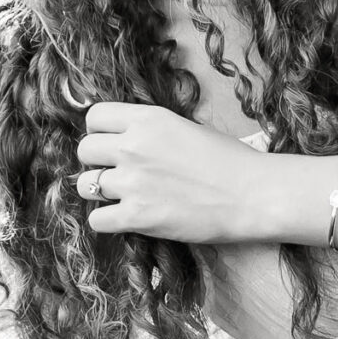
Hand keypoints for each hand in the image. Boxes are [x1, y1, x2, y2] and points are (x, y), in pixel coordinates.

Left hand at [77, 101, 281, 245]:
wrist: (252, 194)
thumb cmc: (230, 161)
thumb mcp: (186, 127)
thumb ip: (151, 130)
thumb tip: (125, 138)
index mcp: (148, 119)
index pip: (94, 117)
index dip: (99, 132)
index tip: (111, 143)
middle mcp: (134, 146)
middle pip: (84, 150)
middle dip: (96, 162)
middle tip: (117, 173)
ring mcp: (133, 182)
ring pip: (85, 185)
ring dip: (100, 192)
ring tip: (123, 197)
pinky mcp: (137, 216)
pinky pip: (96, 219)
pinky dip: (107, 221)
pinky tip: (125, 218)